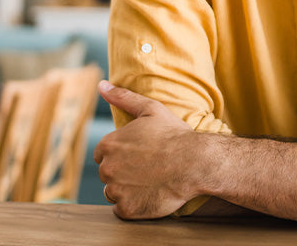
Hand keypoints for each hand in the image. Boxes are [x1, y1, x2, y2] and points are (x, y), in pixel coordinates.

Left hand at [93, 81, 198, 218]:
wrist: (195, 163)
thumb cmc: (174, 135)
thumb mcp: (150, 109)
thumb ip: (122, 97)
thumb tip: (101, 85)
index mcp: (108, 144)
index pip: (102, 154)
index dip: (121, 154)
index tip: (138, 155)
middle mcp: (107, 168)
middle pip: (108, 173)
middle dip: (122, 172)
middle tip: (147, 168)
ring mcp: (116, 190)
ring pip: (113, 192)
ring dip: (126, 189)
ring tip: (149, 182)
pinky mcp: (127, 209)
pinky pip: (123, 210)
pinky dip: (133, 205)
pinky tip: (149, 195)